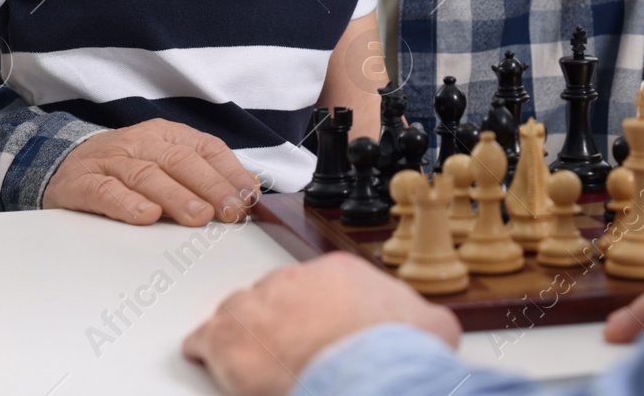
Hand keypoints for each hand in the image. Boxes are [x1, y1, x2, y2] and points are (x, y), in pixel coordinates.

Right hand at [42, 118, 260, 225]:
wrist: (62, 163)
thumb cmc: (126, 167)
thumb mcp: (166, 162)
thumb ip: (205, 175)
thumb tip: (249, 190)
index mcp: (168, 136)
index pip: (206, 149)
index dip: (230, 172)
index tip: (250, 196)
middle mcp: (142, 143)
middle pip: (181, 162)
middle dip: (211, 187)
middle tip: (231, 211)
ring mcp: (111, 162)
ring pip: (148, 175)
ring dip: (176, 197)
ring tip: (199, 217)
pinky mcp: (82, 183)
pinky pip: (106, 191)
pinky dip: (127, 203)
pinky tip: (146, 217)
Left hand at [183, 254, 462, 395]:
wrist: (368, 371)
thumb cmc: (393, 352)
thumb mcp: (429, 325)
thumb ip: (424, 319)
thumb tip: (436, 327)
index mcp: (338, 272)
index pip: (313, 283)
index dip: (312, 311)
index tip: (315, 328)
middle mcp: (294, 280)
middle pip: (274, 295)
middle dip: (279, 321)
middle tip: (288, 351)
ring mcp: (259, 306)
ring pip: (239, 312)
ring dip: (242, 333)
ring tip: (251, 357)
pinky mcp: (230, 339)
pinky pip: (206, 339)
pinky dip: (207, 351)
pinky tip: (211, 360)